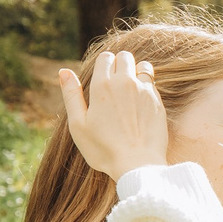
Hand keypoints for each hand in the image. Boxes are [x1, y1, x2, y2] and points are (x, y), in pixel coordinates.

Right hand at [61, 51, 168, 180]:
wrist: (137, 164)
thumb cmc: (104, 149)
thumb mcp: (78, 124)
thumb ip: (71, 95)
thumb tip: (64, 71)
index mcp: (102, 86)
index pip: (105, 58)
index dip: (103, 65)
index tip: (101, 79)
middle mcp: (125, 83)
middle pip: (124, 57)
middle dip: (119, 64)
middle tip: (114, 83)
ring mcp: (144, 91)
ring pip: (142, 65)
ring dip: (135, 71)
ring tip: (129, 88)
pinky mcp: (158, 101)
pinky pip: (153, 82)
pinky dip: (146, 85)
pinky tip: (140, 101)